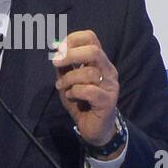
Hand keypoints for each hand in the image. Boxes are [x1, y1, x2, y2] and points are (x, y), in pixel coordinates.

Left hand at [51, 30, 118, 148]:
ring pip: (89, 72)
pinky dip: (75, 92)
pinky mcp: (108, 101)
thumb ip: (64, 68)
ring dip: (69, 79)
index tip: (58, 49)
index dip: (73, 39)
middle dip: (71, 55)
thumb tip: (56, 52)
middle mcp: (108, 70)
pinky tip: (72, 97)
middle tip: (56, 62)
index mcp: (99, 62)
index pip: (91, 38)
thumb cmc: (82, 103)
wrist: (95, 130)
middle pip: (94, 51)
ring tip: (62, 87)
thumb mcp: (68, 82)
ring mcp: (110, 85)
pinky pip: (89, 90)